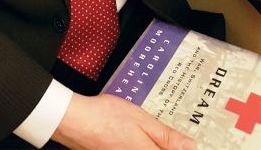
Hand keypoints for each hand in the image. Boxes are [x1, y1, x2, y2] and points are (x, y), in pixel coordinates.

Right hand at [51, 93, 195, 149]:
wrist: (75, 121)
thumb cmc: (105, 118)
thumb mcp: (141, 119)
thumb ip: (166, 136)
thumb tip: (190, 146)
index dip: (181, 148)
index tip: (184, 143)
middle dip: (165, 145)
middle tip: (171, 138)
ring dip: (152, 144)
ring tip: (142, 132)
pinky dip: (137, 144)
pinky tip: (130, 136)